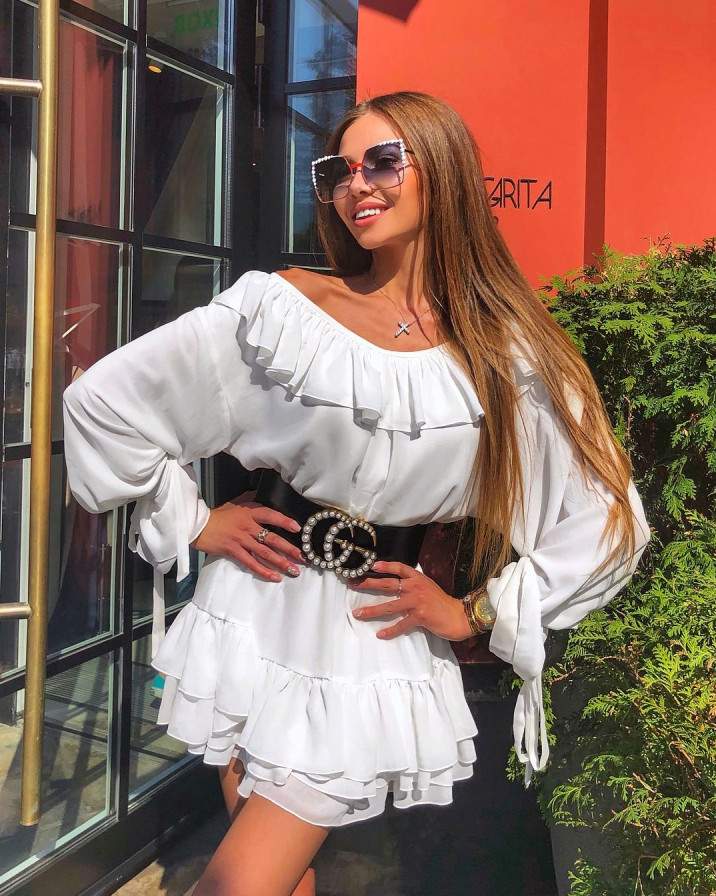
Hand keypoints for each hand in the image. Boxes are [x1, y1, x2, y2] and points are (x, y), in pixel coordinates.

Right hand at [190, 489, 307, 581]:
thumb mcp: (235, 503)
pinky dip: (263, 571)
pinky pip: (251, 563)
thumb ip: (249, 499)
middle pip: (272, 538)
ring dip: (280, 562)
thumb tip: (261, 491)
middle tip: (302, 556)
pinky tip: (275, 577)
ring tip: (294, 570)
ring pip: (264, 553)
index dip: (284, 521)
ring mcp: (241, 540)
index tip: (297, 528)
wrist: (198, 525)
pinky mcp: (233, 551)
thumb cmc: (218, 515)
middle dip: (289, 548)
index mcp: (249, 513)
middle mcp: (247, 526)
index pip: (270, 515)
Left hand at [347, 560, 472, 640]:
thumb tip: (396, 586)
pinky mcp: (419, 616)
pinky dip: (390, 630)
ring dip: (372, 610)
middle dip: (369, 584)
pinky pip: (401, 624)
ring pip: (390, 605)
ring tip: (358, 614)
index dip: (385, 566)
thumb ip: (413, 584)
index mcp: (418, 578)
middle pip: (388, 584)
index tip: (371, 565)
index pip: (399, 568)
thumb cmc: (441, 603)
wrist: (459, 616)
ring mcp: (417, 601)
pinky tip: (380, 634)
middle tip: (353, 584)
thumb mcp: (428, 587)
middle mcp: (416, 587)